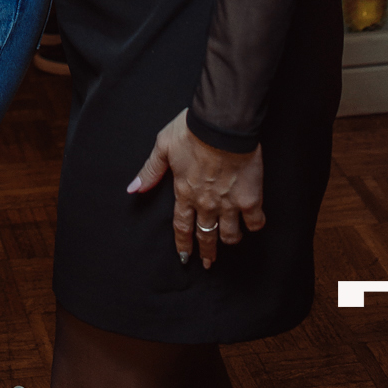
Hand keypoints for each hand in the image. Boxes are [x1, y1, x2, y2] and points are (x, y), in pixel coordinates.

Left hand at [126, 107, 263, 268]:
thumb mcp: (163, 146)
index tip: (185, 257)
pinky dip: (253, 225)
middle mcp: (206, 203)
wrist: (221, 124)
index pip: (181, 225)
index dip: (183, 243)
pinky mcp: (250, 199)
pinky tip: (252, 224)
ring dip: (229, 240)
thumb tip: (133, 189)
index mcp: (184, 192)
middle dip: (206, 251)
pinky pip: (254, 222)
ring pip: (230, 234)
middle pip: (206, 234)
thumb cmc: (191, 130)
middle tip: (208, 263)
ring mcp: (229, 204)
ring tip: (230, 241)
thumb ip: (150, 170)